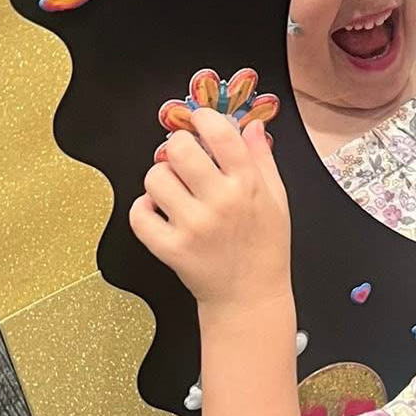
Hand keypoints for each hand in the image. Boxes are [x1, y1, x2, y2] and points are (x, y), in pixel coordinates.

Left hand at [129, 111, 290, 314]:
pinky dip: (143, 208)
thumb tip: (251, 126)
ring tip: (173, 189)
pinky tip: (159, 211)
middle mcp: (220, 202)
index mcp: (247, 185)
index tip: (199, 119)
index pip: (220, 134)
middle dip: (178, 146)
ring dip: (161, 178)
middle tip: (183, 157)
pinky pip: (139, 214)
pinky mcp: (171, 248)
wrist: (250, 297)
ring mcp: (193, 226)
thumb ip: (262, 159)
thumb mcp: (276, 198)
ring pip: (155, 178)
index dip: (204, 118)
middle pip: (179, 149)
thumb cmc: (265, 247)